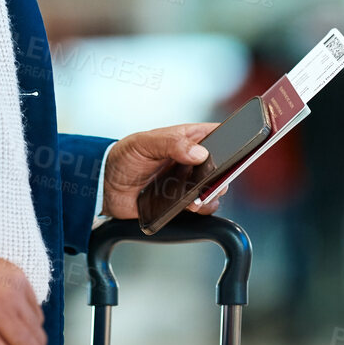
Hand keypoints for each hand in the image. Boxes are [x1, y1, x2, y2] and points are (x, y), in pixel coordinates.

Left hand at [100, 121, 228, 220]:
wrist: (104, 187)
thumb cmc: (123, 157)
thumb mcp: (144, 143)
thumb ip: (170, 143)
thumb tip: (200, 152)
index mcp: (186, 139)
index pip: (217, 134)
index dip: (232, 138)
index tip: (239, 146)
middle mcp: (191, 161)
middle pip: (222, 166)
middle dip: (224, 173)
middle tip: (216, 179)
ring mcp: (188, 183)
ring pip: (214, 189)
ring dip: (212, 193)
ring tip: (199, 196)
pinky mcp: (181, 203)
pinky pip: (201, 208)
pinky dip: (201, 209)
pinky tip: (191, 206)